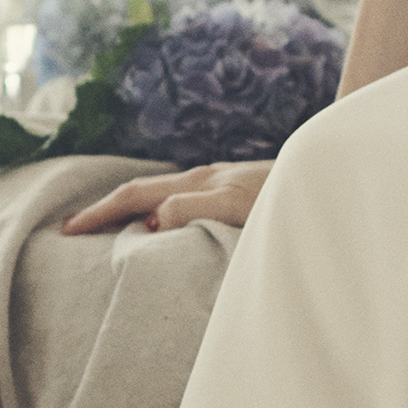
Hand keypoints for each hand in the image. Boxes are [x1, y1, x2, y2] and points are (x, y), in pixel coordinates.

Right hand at [61, 160, 272, 236]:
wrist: (339, 176)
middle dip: (105, 210)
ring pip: (163, 194)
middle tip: (70, 230)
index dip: (100, 213)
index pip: (135, 196)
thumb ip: (195, 209)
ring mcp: (224, 182)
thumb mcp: (240, 206)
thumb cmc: (292, 196)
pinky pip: (185, 201)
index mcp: (200, 181)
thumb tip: (150, 220)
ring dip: (130, 210)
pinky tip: (164, 226)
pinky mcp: (239, 191)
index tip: (68, 231)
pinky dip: (159, 212)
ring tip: (106, 230)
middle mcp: (207, 177)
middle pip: (143, 191)